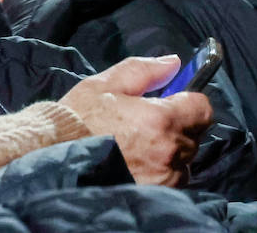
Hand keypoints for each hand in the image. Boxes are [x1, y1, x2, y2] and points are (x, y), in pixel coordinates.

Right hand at [59, 56, 212, 185]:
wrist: (53, 154)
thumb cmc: (78, 118)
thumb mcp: (105, 84)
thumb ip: (144, 70)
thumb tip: (173, 63)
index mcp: (160, 119)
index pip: (203, 109)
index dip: (188, 102)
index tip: (171, 102)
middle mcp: (169, 151)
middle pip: (194, 134)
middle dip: (177, 126)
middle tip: (145, 123)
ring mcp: (164, 176)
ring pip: (184, 159)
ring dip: (170, 151)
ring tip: (137, 145)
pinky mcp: (156, 193)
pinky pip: (172, 179)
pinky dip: (161, 170)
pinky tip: (135, 162)